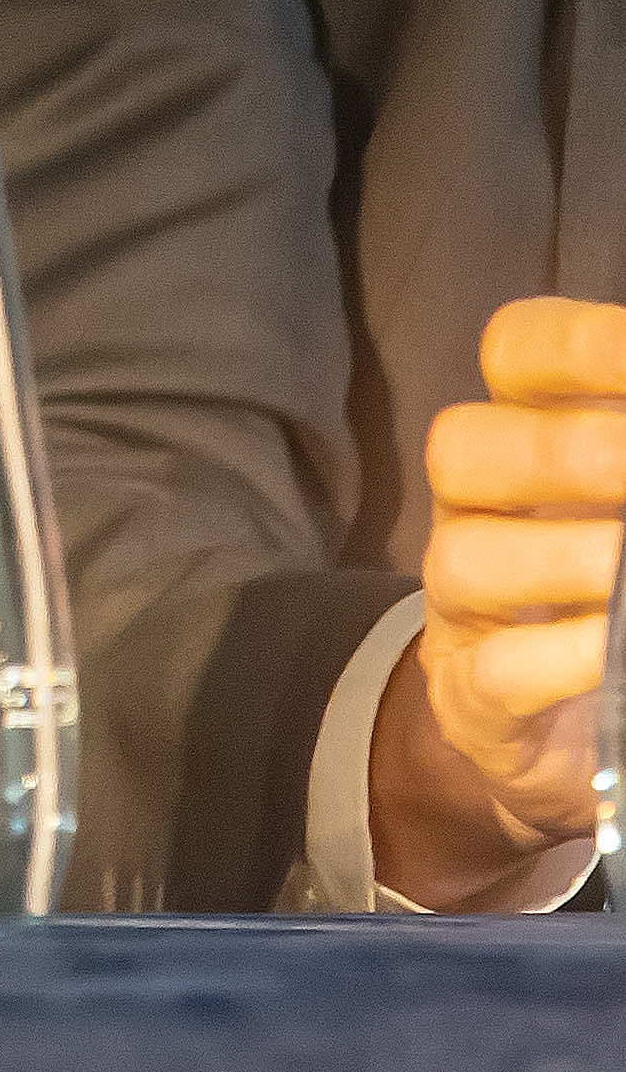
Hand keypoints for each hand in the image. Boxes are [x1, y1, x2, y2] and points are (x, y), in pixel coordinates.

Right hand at [375, 296, 625, 908]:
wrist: (544, 725)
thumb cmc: (606, 583)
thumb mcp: (621, 498)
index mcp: (522, 438)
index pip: (515, 352)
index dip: (583, 345)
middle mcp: (473, 510)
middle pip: (461, 447)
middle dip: (567, 452)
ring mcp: (463, 607)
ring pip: (464, 561)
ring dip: (568, 560)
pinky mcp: (476, 699)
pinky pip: (497, 673)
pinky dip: (563, 660)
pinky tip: (617, 648)